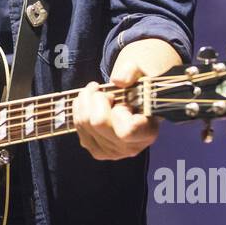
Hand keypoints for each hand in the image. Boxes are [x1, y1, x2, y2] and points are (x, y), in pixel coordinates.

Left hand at [73, 38, 180, 160]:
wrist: (137, 101)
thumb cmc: (141, 87)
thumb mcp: (142, 72)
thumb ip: (133, 71)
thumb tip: (118, 80)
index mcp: (147, 132)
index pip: (127, 131)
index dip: (119, 111)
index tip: (124, 102)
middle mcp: (130, 148)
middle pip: (98, 123)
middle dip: (97, 99)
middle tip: (105, 92)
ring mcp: (112, 152)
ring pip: (84, 123)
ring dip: (85, 101)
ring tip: (97, 93)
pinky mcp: (96, 150)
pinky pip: (78, 126)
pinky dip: (79, 109)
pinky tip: (90, 103)